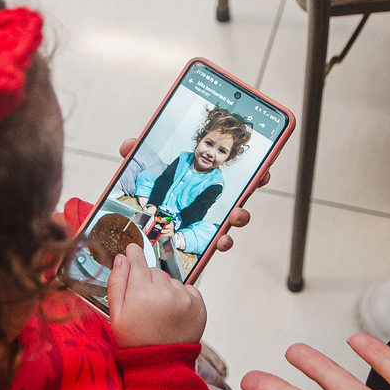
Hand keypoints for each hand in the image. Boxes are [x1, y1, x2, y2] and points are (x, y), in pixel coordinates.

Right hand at [106, 244, 205, 346]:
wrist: (162, 363)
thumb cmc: (135, 339)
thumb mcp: (116, 314)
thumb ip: (117, 283)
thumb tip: (122, 258)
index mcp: (141, 292)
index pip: (138, 261)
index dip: (134, 255)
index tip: (133, 251)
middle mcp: (164, 291)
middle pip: (155, 272)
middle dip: (149, 282)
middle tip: (145, 302)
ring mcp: (184, 297)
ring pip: (171, 280)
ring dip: (166, 290)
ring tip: (160, 312)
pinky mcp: (198, 304)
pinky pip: (188, 289)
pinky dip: (181, 297)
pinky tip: (173, 314)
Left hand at [120, 138, 266, 251]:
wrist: (135, 233)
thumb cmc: (146, 200)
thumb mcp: (139, 175)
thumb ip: (135, 156)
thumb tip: (129, 146)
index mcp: (200, 184)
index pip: (227, 173)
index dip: (247, 169)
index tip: (260, 163)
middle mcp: (209, 204)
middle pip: (239, 193)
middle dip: (255, 184)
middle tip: (260, 179)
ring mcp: (206, 224)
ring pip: (232, 220)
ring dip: (240, 216)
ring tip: (237, 214)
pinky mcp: (199, 243)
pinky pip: (215, 243)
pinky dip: (221, 242)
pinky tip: (220, 240)